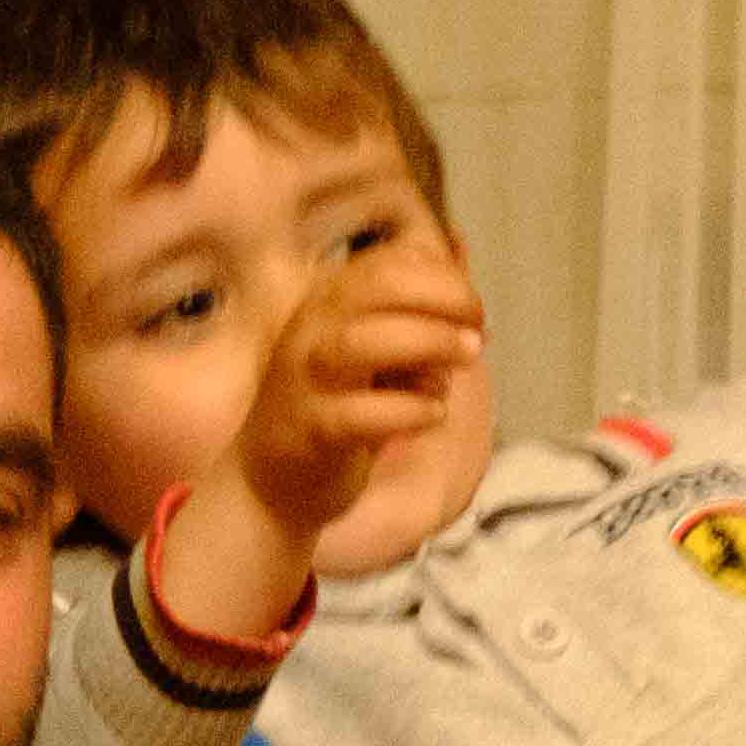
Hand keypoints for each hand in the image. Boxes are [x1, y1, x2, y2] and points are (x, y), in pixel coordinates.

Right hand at [162, 243, 486, 642]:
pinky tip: (434, 414)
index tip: (473, 310)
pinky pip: (360, 414)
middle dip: (442, 298)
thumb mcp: (373, 358)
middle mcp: (311, 329)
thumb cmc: (333, 408)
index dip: (442, 278)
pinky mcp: (311, 431)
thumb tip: (474, 324)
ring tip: (467, 358)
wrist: (268, 480)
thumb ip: (414, 334)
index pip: (387, 264)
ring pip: (363, 343)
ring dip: (429, 343)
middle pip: (378, 287)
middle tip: (478, 330)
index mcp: (326, 303)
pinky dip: (408, 410)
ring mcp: (305, 380)